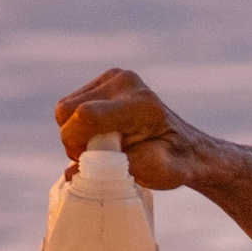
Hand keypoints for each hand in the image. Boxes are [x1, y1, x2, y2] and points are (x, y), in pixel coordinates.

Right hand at [54, 68, 226, 191]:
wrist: (186, 148)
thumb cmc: (173, 164)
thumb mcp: (156, 173)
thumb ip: (116, 170)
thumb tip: (70, 172)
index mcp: (141, 104)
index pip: (87, 115)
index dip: (76, 142)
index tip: (90, 160)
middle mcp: (126, 82)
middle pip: (67, 110)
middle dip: (73, 140)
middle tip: (96, 157)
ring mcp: (114, 77)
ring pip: (64, 108)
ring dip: (75, 133)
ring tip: (101, 147)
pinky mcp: (105, 80)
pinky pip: (70, 104)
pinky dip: (77, 125)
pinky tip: (100, 134)